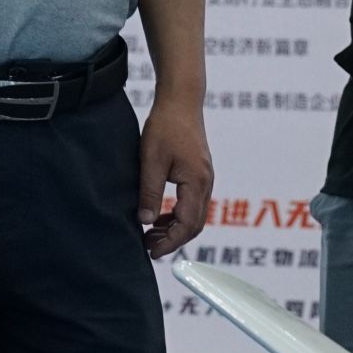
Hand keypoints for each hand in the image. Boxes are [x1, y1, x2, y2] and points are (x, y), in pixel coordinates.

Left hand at [138, 94, 215, 257]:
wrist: (181, 100)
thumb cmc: (166, 126)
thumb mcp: (151, 160)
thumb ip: (150, 192)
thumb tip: (146, 221)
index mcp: (196, 182)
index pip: (187, 225)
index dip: (170, 242)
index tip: (151, 252)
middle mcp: (206, 183)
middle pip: (194, 225)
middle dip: (173, 240)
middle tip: (149, 247)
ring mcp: (205, 178)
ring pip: (194, 215)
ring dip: (174, 228)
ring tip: (150, 234)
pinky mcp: (199, 173)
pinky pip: (192, 203)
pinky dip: (177, 215)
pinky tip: (160, 216)